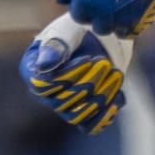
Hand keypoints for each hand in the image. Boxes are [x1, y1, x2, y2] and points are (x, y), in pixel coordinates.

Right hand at [19, 14, 132, 134]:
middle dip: (89, 82)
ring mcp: (65, 105)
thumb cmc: (80, 29)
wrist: (102, 38)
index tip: (89, 59)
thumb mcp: (69, 30)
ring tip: (116, 74)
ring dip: (100, 97)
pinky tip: (120, 97)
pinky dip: (105, 115)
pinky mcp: (85, 111)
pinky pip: (90, 125)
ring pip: (78, 116)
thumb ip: (57, 45)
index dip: (68, 76)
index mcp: (34, 71)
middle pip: (62, 103)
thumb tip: (44, 66)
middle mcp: (46, 93)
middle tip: (105, 62)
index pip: (44, 86)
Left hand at [49, 0, 154, 36]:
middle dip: (89, 7)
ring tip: (122, 4)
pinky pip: (122, 32)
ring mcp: (105, 13)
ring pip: (100, 26)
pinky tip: (134, 12)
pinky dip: (127, 25)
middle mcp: (83, 1)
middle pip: (79, 14)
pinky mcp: (127, 21)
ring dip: (108, 18)